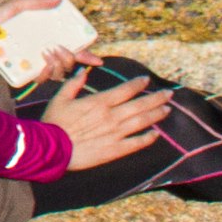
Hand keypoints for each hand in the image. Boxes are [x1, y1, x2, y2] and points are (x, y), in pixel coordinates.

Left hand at [0, 0, 80, 84]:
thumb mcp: (16, 7)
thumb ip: (36, 2)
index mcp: (44, 39)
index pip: (70, 50)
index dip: (86, 56)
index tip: (96, 59)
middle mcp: (41, 54)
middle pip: (67, 63)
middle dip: (70, 58)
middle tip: (60, 48)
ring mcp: (33, 64)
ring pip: (58, 73)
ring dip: (60, 64)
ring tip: (48, 52)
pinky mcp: (23, 73)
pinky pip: (43, 79)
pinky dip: (48, 72)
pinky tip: (43, 62)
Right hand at [41, 63, 171, 172]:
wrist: (52, 148)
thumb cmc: (54, 122)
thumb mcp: (60, 98)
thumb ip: (73, 84)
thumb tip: (83, 71)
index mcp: (99, 102)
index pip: (125, 90)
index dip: (137, 84)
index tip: (147, 80)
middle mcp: (111, 116)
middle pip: (139, 105)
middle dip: (156, 98)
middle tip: (169, 93)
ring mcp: (115, 133)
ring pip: (141, 122)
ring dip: (156, 114)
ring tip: (168, 109)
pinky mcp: (115, 149)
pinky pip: (136, 143)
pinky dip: (148, 138)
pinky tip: (156, 134)